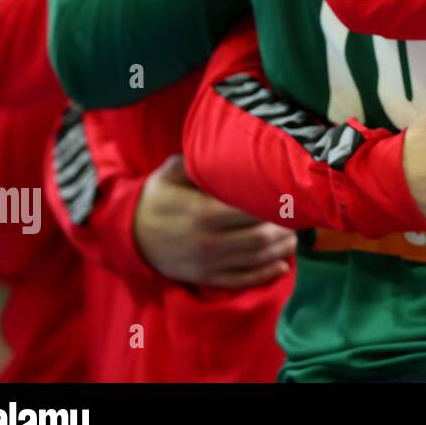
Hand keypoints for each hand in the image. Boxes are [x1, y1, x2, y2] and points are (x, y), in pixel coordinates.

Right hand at [134, 155, 295, 287]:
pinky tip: (282, 265)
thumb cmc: (155, 199)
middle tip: (299, 218)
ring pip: (256, 259)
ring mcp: (208, 263)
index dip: (276, 206)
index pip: (252, 211)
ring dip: (281, 249)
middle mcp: (209, 241)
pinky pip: (241, 280)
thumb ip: (199, 162)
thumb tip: (227, 144)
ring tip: (294, 236)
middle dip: (285, 228)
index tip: (292, 198)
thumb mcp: (171, 174)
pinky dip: (265, 274)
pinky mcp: (206, 278)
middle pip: (261, 237)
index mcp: (204, 213)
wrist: (127, 236)